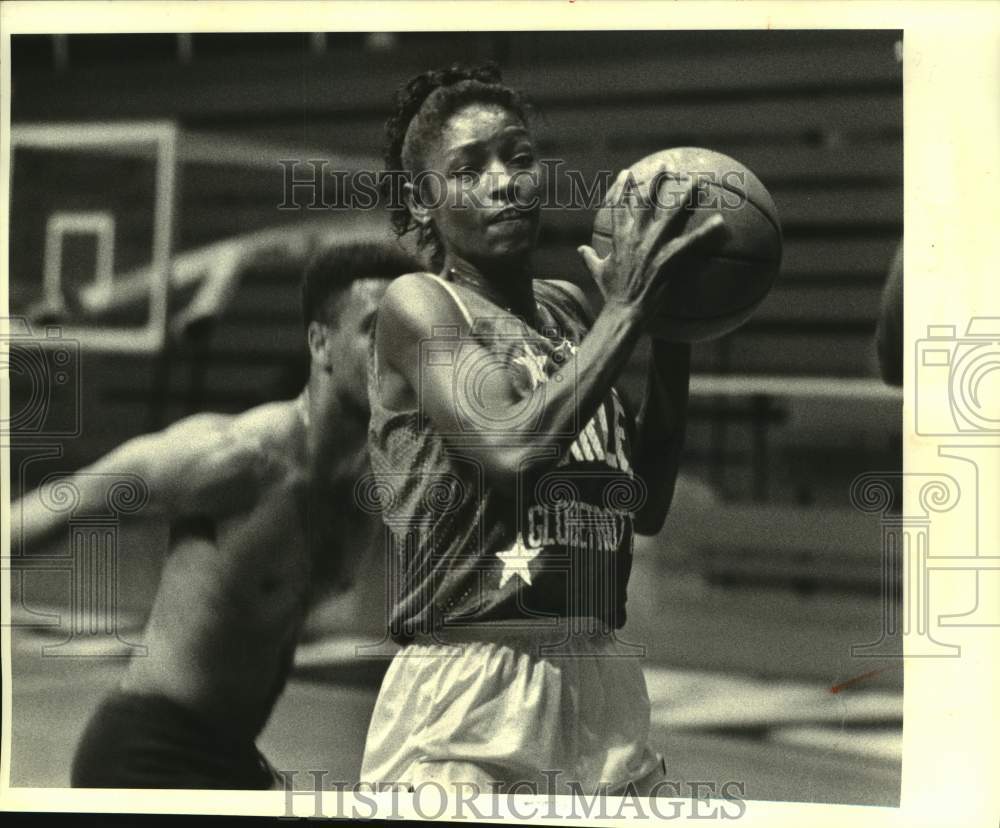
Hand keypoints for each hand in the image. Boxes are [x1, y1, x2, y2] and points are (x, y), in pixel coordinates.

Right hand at [577, 165, 728, 327]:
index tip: (626, 173)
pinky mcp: (669, 259)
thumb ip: (589, 257)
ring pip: (672, 213)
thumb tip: (580, 249)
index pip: (618, 205)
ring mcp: (653, 246)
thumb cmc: (611, 294)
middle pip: (647, 200)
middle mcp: (636, 235)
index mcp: (619, 237)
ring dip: (686, 196)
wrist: (624, 311)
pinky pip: (692, 242)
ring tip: (697, 181)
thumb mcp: (597, 272)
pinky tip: (721, 222)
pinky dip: (707, 232)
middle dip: (656, 179)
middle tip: (666, 164)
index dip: (622, 188)